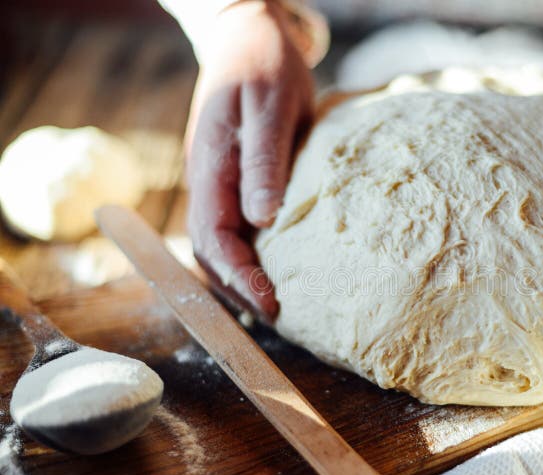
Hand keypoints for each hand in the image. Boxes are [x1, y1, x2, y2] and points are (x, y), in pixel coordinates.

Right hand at [185, 0, 313, 321]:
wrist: (247, 36)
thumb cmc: (263, 66)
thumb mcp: (270, 108)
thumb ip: (263, 162)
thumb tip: (262, 220)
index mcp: (210, 168)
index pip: (215, 238)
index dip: (240, 276)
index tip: (271, 302)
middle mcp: (208, 182)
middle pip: (212, 251)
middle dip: (240, 288)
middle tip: (279, 315)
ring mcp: (217, 183)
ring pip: (220, 244)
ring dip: (242, 277)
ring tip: (276, 303)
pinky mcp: (233, 180)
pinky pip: (235, 227)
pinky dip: (249, 255)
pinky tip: (274, 266)